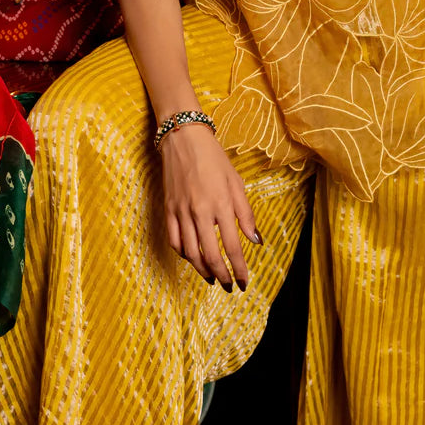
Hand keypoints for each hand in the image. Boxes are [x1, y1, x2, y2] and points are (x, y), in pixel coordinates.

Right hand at [159, 124, 259, 289]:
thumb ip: (246, 213)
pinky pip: (174, 240)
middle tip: (229, 286)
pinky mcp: (168, 209)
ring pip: (190, 253)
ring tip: (212, 278)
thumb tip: (255, 240)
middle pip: (211, 255)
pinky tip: (192, 258)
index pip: (233, 247)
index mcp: (221, 204)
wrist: (184, 138)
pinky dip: (183, 255)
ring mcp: (181, 211)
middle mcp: (200, 211)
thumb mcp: (236, 182)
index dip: (240, 269)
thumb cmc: (214, 158)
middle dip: (222, 276)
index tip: (245, 282)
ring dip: (202, 270)